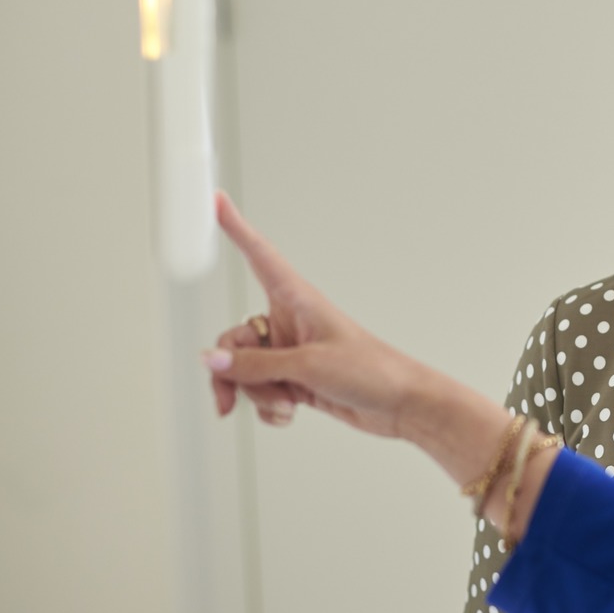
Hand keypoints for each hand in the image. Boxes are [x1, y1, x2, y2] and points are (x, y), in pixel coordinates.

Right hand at [202, 192, 555, 537]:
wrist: (401, 404)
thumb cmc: (372, 371)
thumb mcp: (307, 366)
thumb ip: (255, 365)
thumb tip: (212, 360)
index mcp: (298, 300)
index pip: (259, 256)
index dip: (237, 228)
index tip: (216, 200)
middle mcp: (290, 322)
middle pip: (234, 339)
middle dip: (231, 372)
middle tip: (230, 398)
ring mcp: (291, 352)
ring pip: (245, 370)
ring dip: (257, 394)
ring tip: (285, 404)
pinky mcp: (296, 378)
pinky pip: (261, 390)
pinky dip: (269, 406)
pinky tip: (291, 412)